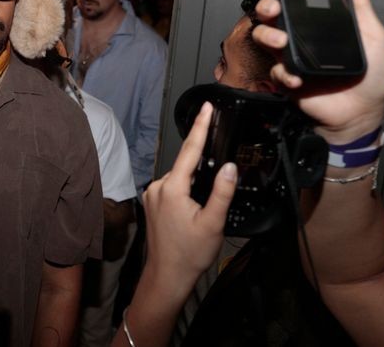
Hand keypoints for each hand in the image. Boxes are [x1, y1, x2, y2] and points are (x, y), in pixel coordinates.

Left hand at [142, 103, 236, 285]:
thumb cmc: (189, 253)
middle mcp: (158, 187)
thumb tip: (230, 166)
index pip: (189, 150)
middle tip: (215, 180)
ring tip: (205, 206)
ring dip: (194, 181)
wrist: (167, 276)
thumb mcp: (213, 222)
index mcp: (172, 188)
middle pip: (185, 165)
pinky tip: (195, 207)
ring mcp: (152, 195)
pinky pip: (173, 187)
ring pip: (180, 177)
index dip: (200, 126)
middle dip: (203, 164)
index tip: (206, 107)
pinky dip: (186, 189)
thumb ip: (222, 191)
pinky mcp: (152, 203)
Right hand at [251, 0, 383, 143]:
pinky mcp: (288, 80)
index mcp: (320, 27)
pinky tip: (298, 78)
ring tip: (282, 42)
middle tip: (273, 10)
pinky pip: (276, 71)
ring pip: (266, 40)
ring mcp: (293, 59)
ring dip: (269, 36)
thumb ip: (362, 8)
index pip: (297, 5)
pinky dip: (284, 74)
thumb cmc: (373, 77)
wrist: (364, 111)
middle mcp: (302, 40)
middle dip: (267, 9)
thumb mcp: (374, 37)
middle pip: (273, 17)